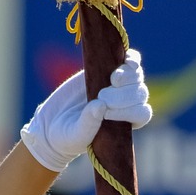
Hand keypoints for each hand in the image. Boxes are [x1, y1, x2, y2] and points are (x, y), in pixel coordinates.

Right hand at [19, 48, 151, 171]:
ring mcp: (119, 85)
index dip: (130, 110)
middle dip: (125, 94)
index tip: (108, 113)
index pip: (141, 113)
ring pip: (137, 76)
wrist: (54, 123)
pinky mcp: (107, 69)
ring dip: (129, 75)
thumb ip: (89, 124)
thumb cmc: (69, 136)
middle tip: (102, 97)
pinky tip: (126, 59)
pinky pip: (129, 60)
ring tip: (112, 79)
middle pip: (140, 93)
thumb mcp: (76, 134)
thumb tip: (101, 105)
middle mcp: (127, 104)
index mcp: (126, 123)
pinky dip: (132, 58)